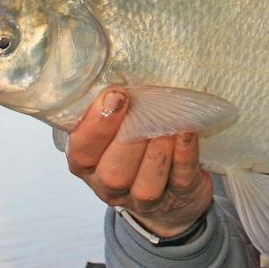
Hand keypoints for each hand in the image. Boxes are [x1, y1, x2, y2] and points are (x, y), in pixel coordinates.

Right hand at [66, 86, 213, 236]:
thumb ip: (111, 107)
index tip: (115, 95)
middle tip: (144, 108)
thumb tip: (121, 69)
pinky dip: (184, 154)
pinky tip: (187, 132)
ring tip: (167, 124)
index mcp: (87, 163)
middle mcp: (110, 185)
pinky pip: (180, 179)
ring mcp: (143, 199)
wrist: (171, 190)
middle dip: (129, 140)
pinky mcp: (178, 197)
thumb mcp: (114, 126)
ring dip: (157, 151)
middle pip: (112, 173)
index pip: (82, 151)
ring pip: (146, 185)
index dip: (97, 125)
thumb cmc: (135, 144)